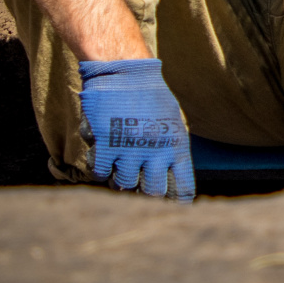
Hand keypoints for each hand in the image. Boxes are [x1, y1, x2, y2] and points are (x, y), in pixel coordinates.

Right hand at [77, 58, 193, 201]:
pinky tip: (103, 158)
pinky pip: (101, 173)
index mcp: (177, 146)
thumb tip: (173, 175)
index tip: (174, 210)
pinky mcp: (107, 145)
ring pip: (124, 184)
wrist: (126, 71)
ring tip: (120, 167)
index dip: (177, 202)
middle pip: (152, 192)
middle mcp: (156, 152)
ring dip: (120, 179)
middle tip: (139, 187)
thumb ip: (172, 148)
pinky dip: (101, 169)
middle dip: (145, 193)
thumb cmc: (151, 96)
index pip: (183, 187)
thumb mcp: (173, 120)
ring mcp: (131, 150)